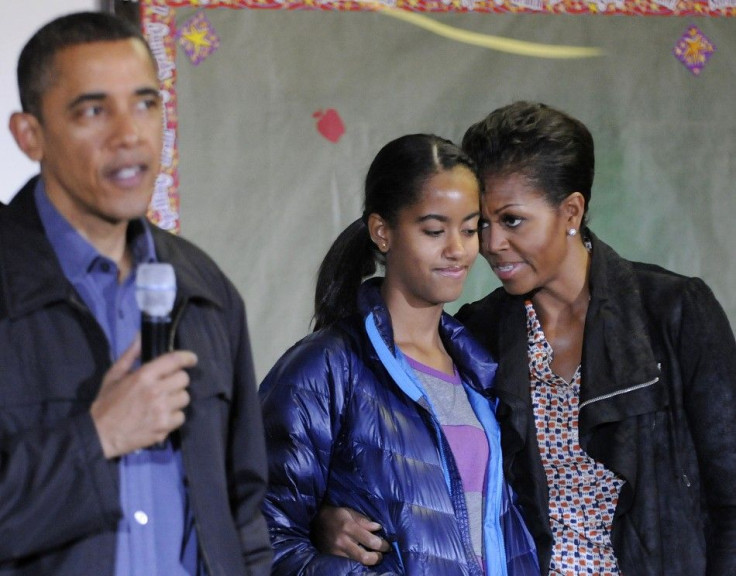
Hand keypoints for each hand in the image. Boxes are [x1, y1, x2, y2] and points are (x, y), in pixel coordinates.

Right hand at [90, 337, 197, 457]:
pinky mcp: (164, 427)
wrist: (100, 434)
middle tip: (166, 385)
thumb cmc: (107, 403)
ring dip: (176, 399)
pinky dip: (173, 416)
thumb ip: (131, 354)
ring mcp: (161, 410)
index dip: (187, 358)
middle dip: (177, 380)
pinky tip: (160, 416)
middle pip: (184, 379)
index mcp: (144, 376)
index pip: (175, 360)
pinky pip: (181, 416)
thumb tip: (141, 335)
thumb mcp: (114, 375)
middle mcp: (156, 391)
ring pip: (184, 398)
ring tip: (162, 402)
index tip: (191, 359)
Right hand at [312, 505, 390, 565]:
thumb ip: (364, 520)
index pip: (370, 541)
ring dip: (368, 561)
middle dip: (377, 558)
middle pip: (364, 558)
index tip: (387, 545)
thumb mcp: (349, 512)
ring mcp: (336, 552)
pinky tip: (360, 557)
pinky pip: (348, 563)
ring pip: (357, 563)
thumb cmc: (335, 514)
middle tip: (381, 554)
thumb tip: (378, 528)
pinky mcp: (332, 558)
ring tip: (372, 556)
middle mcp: (342, 541)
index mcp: (348, 527)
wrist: (315, 521)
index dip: (382, 545)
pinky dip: (357, 562)